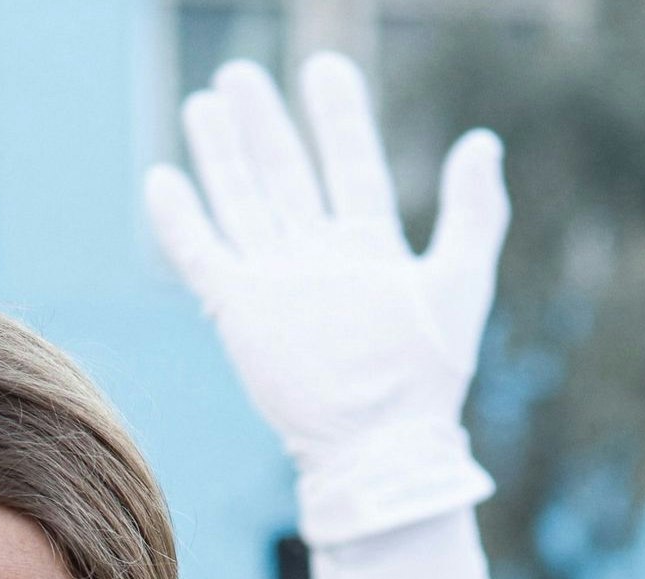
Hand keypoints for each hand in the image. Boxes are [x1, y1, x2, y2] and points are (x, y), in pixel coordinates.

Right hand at [145, 53, 508, 546]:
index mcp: (368, 247)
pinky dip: (181, 219)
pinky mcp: (238, 311)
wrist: (378, 443)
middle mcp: (316, 258)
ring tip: (204, 104)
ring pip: (241, 203)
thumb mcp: (460, 280)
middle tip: (239, 74)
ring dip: (222, 154)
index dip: (338, 117)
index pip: (349, 164)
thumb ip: (474, 211)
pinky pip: (201, 255)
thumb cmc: (427, 376)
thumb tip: (482, 140)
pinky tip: (162, 180)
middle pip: (284, 174)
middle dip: (263, 124)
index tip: (325, 68)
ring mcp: (274, 282)